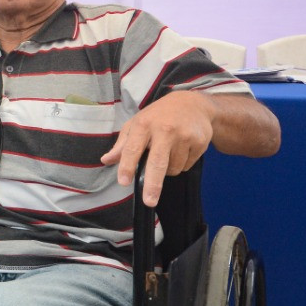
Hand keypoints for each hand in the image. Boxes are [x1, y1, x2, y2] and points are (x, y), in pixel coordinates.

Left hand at [101, 91, 215, 206]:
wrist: (193, 104)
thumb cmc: (158, 116)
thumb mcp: (137, 124)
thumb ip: (122, 144)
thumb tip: (106, 160)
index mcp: (144, 124)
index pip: (132, 148)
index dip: (127, 166)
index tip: (123, 181)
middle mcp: (165, 129)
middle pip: (157, 163)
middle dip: (153, 184)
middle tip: (149, 201)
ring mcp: (184, 136)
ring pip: (172, 168)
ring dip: (167, 169)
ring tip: (167, 152)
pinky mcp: (200, 142)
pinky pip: (186, 166)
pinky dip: (181, 164)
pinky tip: (181, 149)